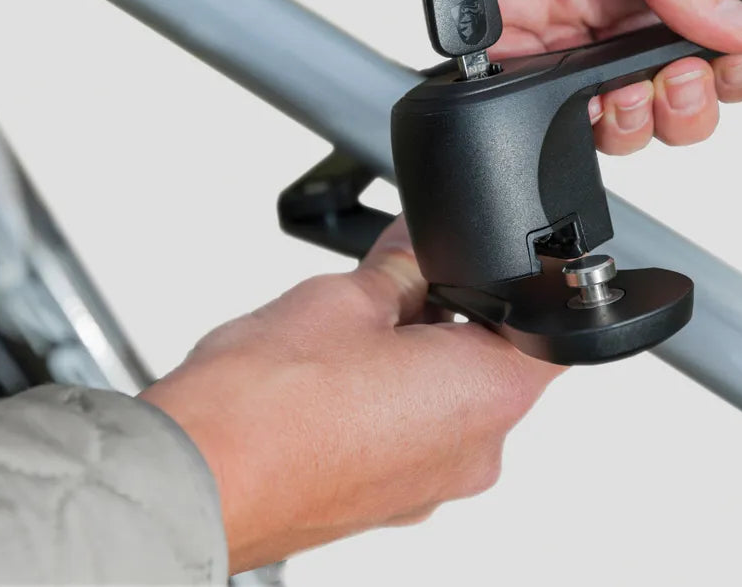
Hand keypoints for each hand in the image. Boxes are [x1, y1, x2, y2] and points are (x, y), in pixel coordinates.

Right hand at [140, 220, 562, 572]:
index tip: (473, 264)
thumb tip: (421, 239)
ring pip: (446, 401)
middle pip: (491, 362)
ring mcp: (432, 487)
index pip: (547, 326)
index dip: (513, 285)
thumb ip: (404, 261)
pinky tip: (331, 383)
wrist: (194, 483)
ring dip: (412, 362)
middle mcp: (477, 452)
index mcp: (490, 395)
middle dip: (448, 317)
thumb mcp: (347, 297)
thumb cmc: (266, 406)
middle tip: (390, 290)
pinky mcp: (389, 502)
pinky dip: (385, 405)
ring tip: (343, 343)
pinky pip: (411, 437)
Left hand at [342, 0, 741, 154]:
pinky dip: (547, 112)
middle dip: (684, 107)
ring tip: (620, 97)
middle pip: (670, 85)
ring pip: (608, 106)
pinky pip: (531, 97)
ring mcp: (559, 17)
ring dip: (627, 123)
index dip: (731, 69)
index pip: (720, 33)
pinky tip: (557, 90)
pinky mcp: (498, 35)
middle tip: (669, 85)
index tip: (723, 74)